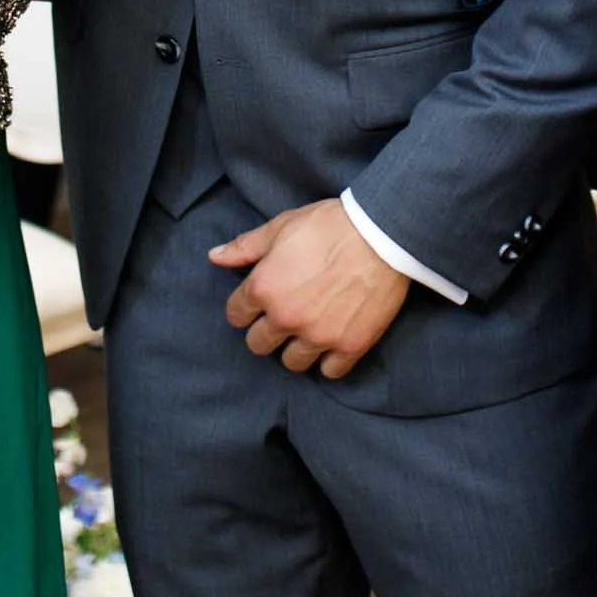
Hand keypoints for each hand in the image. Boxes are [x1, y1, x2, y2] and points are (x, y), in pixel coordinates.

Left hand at [210, 200, 408, 378]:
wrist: (382, 233)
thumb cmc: (329, 225)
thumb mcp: (281, 226)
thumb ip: (245, 247)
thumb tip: (214, 257)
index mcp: (263, 287)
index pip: (236, 315)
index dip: (245, 307)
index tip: (258, 302)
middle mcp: (285, 318)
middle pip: (259, 345)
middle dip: (267, 331)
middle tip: (283, 316)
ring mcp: (318, 336)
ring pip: (292, 362)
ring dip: (296, 348)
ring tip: (308, 330)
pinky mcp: (349, 346)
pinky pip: (329, 371)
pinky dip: (329, 360)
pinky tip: (332, 341)